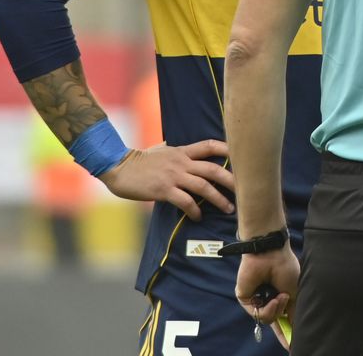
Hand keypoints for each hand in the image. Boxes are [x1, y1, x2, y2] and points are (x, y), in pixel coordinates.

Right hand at [100, 139, 235, 219]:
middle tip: (245, 191)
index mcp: (182, 151)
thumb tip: (179, 147)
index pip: (210, 146)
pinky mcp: (164, 189)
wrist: (117, 166)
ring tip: (229, 208)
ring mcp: (173, 176)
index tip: (242, 157)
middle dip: (232, 181)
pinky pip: (185, 201)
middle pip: (214, 169)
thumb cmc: (138, 160)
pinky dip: (195, 210)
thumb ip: (173, 150)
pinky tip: (199, 216)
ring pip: (204, 187)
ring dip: (219, 199)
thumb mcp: (159, 149)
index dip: (228, 150)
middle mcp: (181, 162)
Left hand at [236, 247, 299, 327]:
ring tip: (281, 296)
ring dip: (277, 311)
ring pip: (267, 320)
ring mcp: (257, 300)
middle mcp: (268, 299)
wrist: (271, 253)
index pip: (283, 319)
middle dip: (283, 322)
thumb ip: (293, 312)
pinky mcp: (246, 299)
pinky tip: (273, 298)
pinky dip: (267, 309)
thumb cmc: (285, 268)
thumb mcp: (295, 292)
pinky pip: (257, 314)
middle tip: (286, 307)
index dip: (288, 332)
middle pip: (274, 321)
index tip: (292, 346)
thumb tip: (296, 328)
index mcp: (281, 296)